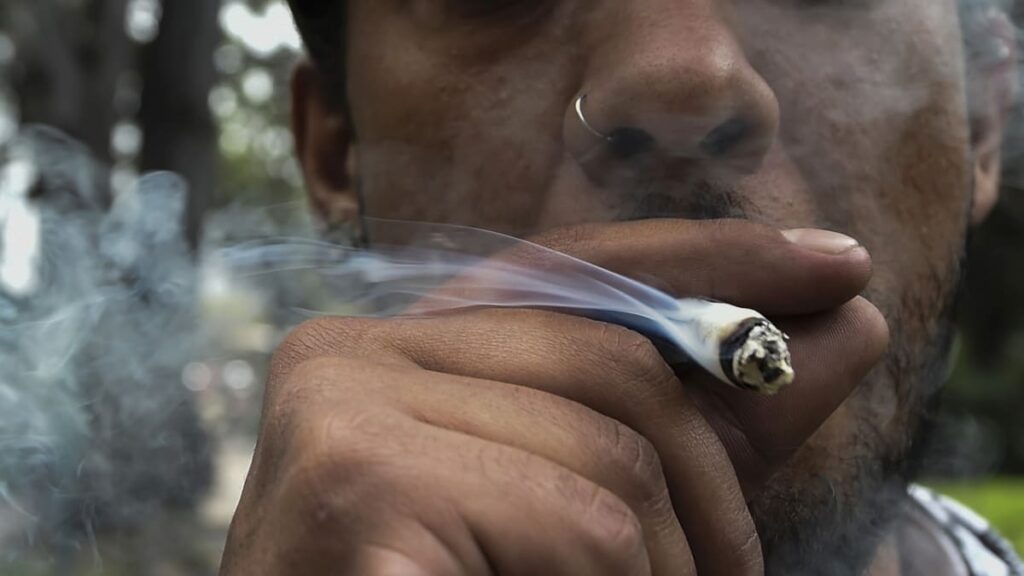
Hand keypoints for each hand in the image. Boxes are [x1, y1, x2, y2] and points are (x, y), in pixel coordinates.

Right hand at [220, 219, 887, 574]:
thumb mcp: (587, 507)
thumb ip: (706, 421)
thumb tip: (849, 319)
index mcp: (396, 346)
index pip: (573, 268)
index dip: (713, 259)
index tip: (841, 267)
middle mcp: (352, 349)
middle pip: (607, 359)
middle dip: (709, 478)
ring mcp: (343, 404)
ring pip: (606, 448)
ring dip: (667, 563)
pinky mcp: (361, 480)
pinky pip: (575, 521)